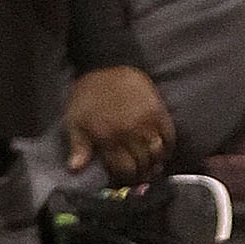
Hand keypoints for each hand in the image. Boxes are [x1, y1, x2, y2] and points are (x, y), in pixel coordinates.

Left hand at [64, 64, 174, 181]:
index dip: (125, 179)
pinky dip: (167, 148)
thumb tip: (76, 170)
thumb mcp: (75, 120)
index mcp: (106, 136)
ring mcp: (146, 121)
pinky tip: (161, 152)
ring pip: (157, 153)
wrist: (106, 63)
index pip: (123, 170)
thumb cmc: (88, 95)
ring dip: (155, 164)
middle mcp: (128, 132)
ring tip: (150, 167)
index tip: (124, 180)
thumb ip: (78, 147)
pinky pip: (169, 136)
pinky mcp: (158, 110)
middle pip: (142, 165)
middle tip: (139, 176)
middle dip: (140, 174)